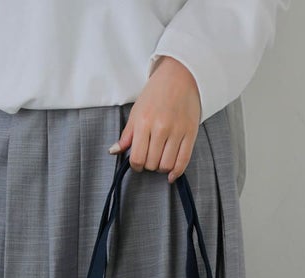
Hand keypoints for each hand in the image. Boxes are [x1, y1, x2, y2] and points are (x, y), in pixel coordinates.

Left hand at [109, 55, 201, 181]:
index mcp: (144, 123)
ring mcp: (177, 131)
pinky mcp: (190, 133)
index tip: (138, 162)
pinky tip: (171, 174)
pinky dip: (176, 171)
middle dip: (149, 165)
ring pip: (166, 165)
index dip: (136, 165)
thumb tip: (114, 151)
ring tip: (160, 159)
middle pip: (151, 164)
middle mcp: (160, 128)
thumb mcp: (137, 111)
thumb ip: (126, 135)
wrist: (181, 75)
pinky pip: (183, 161)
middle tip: (150, 157)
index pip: (137, 158)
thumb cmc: (156, 93)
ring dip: (161, 168)